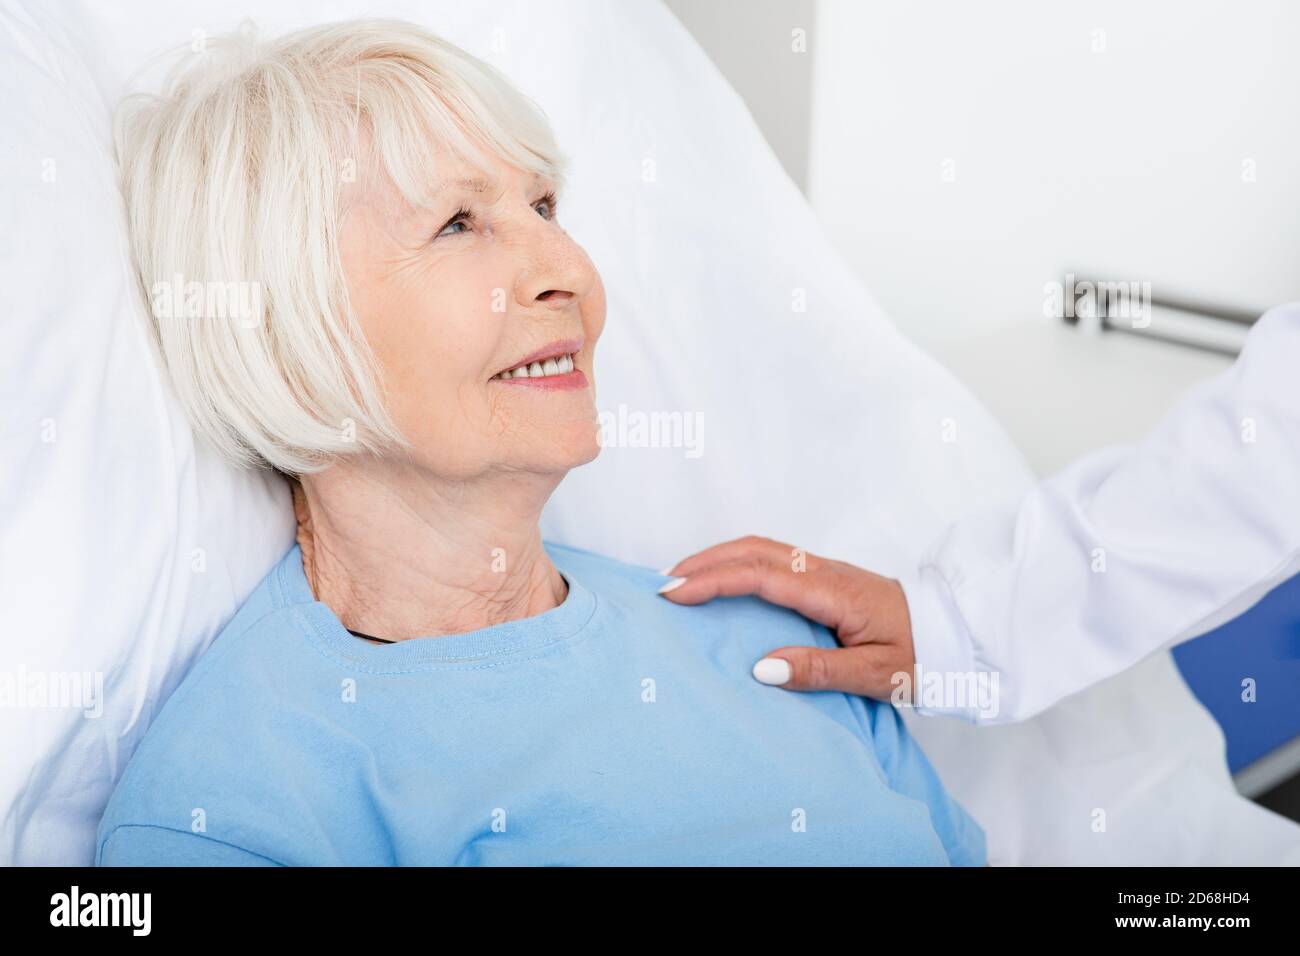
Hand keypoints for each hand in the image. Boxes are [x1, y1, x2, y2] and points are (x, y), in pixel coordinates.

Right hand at [659, 536, 916, 700]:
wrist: (962, 634)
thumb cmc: (924, 655)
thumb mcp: (876, 675)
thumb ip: (818, 670)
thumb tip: (760, 667)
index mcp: (832, 591)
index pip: (759, 576)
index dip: (712, 581)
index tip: (674, 593)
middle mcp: (824, 572)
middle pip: (753, 549)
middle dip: (704, 561)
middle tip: (663, 584)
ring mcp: (826, 571)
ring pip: (762, 549)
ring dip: (719, 559)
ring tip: (684, 581)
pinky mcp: (827, 579)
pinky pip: (773, 562)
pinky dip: (739, 565)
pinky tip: (726, 586)